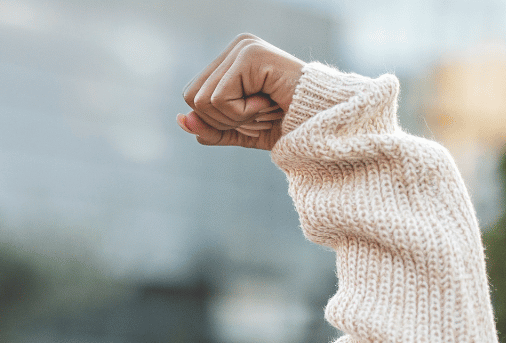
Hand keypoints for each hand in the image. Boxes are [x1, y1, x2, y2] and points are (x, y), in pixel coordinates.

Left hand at [178, 33, 304, 149]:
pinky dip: (243, 112)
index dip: (217, 119)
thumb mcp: (241, 132)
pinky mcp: (251, 54)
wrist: (325, 125)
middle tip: (260, 113)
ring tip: (266, 107)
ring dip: (237, 117)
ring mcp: (244, 48)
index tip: (252, 115)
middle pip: (193, 98)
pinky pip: (220, 98)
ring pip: (204, 100)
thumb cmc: (289, 125)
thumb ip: (210, 128)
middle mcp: (236, 48)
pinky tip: (269, 102)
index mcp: (231, 61)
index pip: (193, 96)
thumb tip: (180, 120)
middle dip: (224, 119)